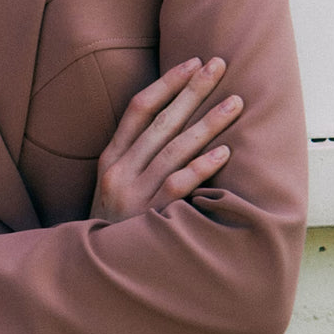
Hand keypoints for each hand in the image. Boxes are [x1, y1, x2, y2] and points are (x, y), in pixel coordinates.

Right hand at [90, 57, 241, 223]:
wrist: (97, 270)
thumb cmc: (115, 226)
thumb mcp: (113, 188)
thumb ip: (135, 159)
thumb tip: (174, 126)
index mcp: (110, 159)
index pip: (138, 109)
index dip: (166, 83)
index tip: (191, 62)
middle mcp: (120, 172)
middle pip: (161, 121)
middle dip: (192, 90)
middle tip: (219, 65)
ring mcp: (134, 194)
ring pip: (175, 149)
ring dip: (208, 123)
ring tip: (235, 102)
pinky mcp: (150, 216)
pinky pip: (179, 186)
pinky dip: (202, 167)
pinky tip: (224, 152)